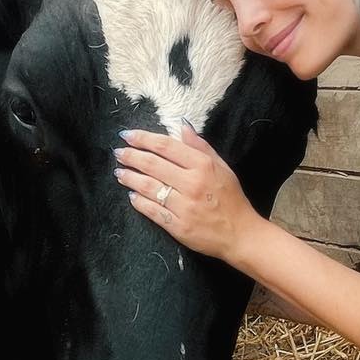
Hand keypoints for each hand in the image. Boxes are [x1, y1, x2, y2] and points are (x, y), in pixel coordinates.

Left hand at [114, 125, 259, 264]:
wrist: (240, 233)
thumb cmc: (231, 198)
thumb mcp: (222, 166)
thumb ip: (200, 146)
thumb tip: (182, 125)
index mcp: (202, 166)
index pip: (166, 146)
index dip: (143, 139)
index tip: (128, 135)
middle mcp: (191, 184)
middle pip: (153, 165)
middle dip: (131, 156)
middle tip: (118, 153)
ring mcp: (183, 206)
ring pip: (149, 187)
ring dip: (130, 178)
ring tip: (119, 172)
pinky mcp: (178, 227)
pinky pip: (152, 211)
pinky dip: (139, 202)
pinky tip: (131, 195)